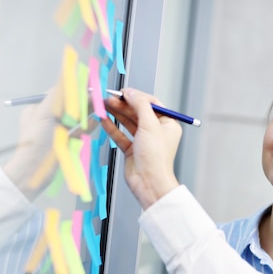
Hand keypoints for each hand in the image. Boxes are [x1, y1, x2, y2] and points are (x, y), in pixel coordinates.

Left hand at [2, 87, 97, 199]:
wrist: (34, 171)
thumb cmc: (36, 143)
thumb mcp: (46, 113)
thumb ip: (59, 95)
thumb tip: (69, 76)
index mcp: (39, 108)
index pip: (61, 93)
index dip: (77, 87)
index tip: (91, 82)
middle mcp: (47, 118)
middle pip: (71, 105)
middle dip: (85, 99)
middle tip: (100, 95)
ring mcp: (56, 131)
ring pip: (76, 117)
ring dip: (88, 111)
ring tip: (101, 105)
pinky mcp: (64, 143)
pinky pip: (79, 131)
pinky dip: (87, 125)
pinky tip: (96, 121)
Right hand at [102, 88, 181, 208]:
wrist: (149, 182)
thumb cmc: (155, 156)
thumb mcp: (150, 125)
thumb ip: (140, 106)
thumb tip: (131, 92)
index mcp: (168, 124)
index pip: (152, 104)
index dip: (137, 96)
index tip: (123, 92)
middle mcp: (157, 132)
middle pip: (138, 112)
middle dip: (124, 104)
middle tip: (109, 98)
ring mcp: (144, 141)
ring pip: (129, 122)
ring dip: (117, 113)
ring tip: (104, 104)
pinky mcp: (133, 150)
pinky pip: (121, 135)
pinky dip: (113, 127)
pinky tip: (104, 119)